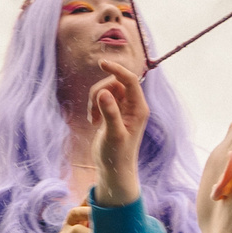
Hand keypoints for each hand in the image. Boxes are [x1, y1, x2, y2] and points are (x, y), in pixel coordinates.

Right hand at [87, 62, 148, 205]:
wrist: (114, 169)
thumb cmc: (117, 155)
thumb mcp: (113, 135)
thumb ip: (109, 113)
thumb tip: (103, 93)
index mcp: (139, 108)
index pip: (130, 80)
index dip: (117, 70)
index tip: (101, 63)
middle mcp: (133, 106)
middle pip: (114, 83)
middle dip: (99, 92)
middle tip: (92, 113)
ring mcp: (123, 108)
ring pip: (106, 90)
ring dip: (94, 100)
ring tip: (93, 120)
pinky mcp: (113, 112)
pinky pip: (101, 98)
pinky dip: (94, 106)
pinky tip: (93, 122)